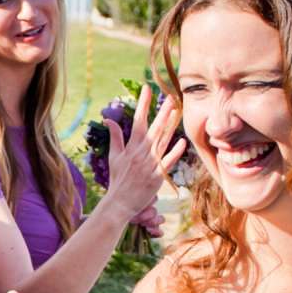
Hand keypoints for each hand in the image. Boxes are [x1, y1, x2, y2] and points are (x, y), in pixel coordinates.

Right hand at [93, 88, 187, 231]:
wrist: (119, 203)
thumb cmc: (118, 180)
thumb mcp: (114, 157)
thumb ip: (115, 137)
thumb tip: (108, 119)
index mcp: (130, 147)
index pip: (137, 121)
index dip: (142, 104)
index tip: (146, 89)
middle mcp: (140, 153)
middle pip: (152, 128)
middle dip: (161, 112)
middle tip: (170, 97)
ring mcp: (148, 164)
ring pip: (162, 141)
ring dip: (170, 126)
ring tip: (178, 112)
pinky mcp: (156, 177)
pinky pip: (167, 162)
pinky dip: (174, 153)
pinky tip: (183, 142)